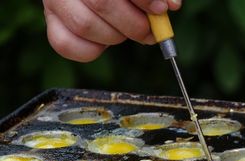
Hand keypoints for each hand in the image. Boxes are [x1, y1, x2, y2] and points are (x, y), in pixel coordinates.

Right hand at [43, 0, 181, 61]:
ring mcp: (55, 1)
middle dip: (134, 24)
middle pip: (102, 4)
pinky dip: (93, 50)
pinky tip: (105, 41)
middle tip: (149, 30)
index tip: (159, 9)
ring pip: (85, 25)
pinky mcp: (51, 22)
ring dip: (116, 36)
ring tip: (125, 30)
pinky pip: (67, 45)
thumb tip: (171, 5)